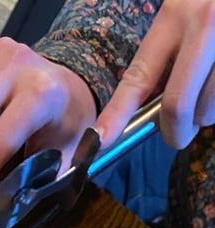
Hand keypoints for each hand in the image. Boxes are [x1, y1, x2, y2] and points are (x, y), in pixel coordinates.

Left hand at [96, 0, 214, 148]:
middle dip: (175, 132)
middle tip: (177, 137)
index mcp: (173, 18)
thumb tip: (147, 112)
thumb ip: (163, 58)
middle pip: (177, 104)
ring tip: (207, 97)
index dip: (116, 115)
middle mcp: (203, 25)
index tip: (100, 138)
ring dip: (204, 116)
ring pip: (209, 108)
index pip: (137, 79)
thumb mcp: (182, 16)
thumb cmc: (210, 5)